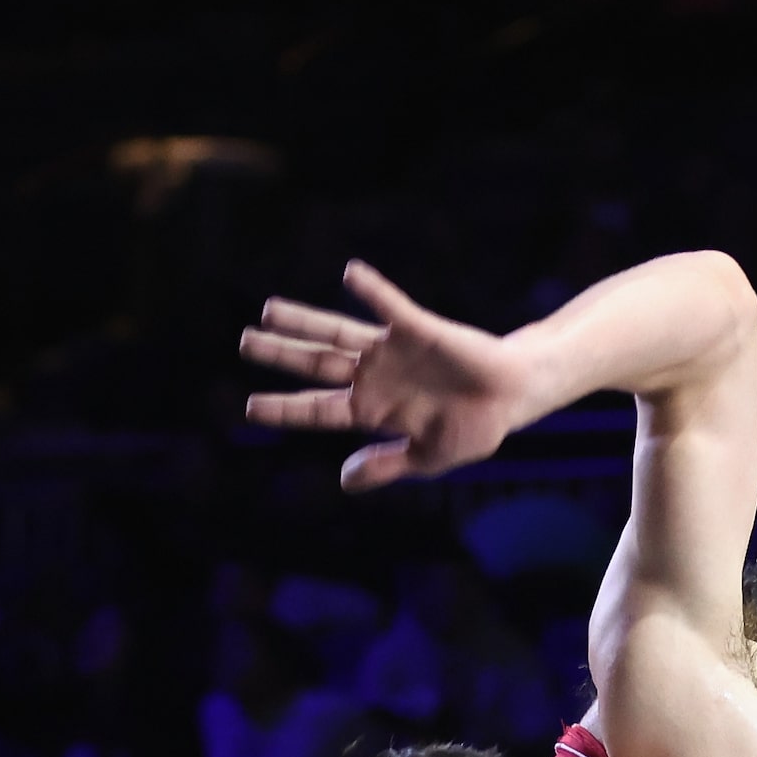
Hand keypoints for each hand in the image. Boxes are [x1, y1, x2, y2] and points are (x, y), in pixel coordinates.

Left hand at [240, 261, 542, 490]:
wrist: (511, 400)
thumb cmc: (472, 429)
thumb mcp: (428, 458)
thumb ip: (386, 466)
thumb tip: (343, 481)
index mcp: (372, 409)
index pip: (320, 408)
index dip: (286, 409)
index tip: (250, 409)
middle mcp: (373, 375)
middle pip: (317, 363)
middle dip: (281, 353)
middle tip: (245, 343)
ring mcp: (392, 350)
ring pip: (338, 332)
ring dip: (305, 321)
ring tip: (268, 310)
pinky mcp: (419, 329)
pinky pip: (391, 306)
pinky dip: (372, 290)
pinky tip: (350, 275)